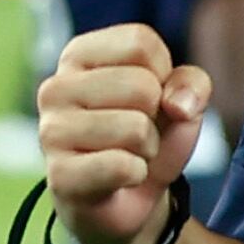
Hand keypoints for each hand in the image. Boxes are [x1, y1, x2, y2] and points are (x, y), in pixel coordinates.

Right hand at [38, 20, 212, 243]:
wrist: (130, 199)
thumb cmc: (149, 135)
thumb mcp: (182, 100)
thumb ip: (193, 83)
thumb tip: (176, 104)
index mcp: (79, 55)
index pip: (141, 43)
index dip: (164, 74)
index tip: (149, 98)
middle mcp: (56, 87)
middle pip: (141, 85)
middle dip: (155, 117)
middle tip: (137, 135)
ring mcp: (51, 131)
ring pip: (135, 127)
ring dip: (147, 148)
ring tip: (128, 155)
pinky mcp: (58, 175)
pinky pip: (121, 166)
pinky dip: (136, 174)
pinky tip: (119, 178)